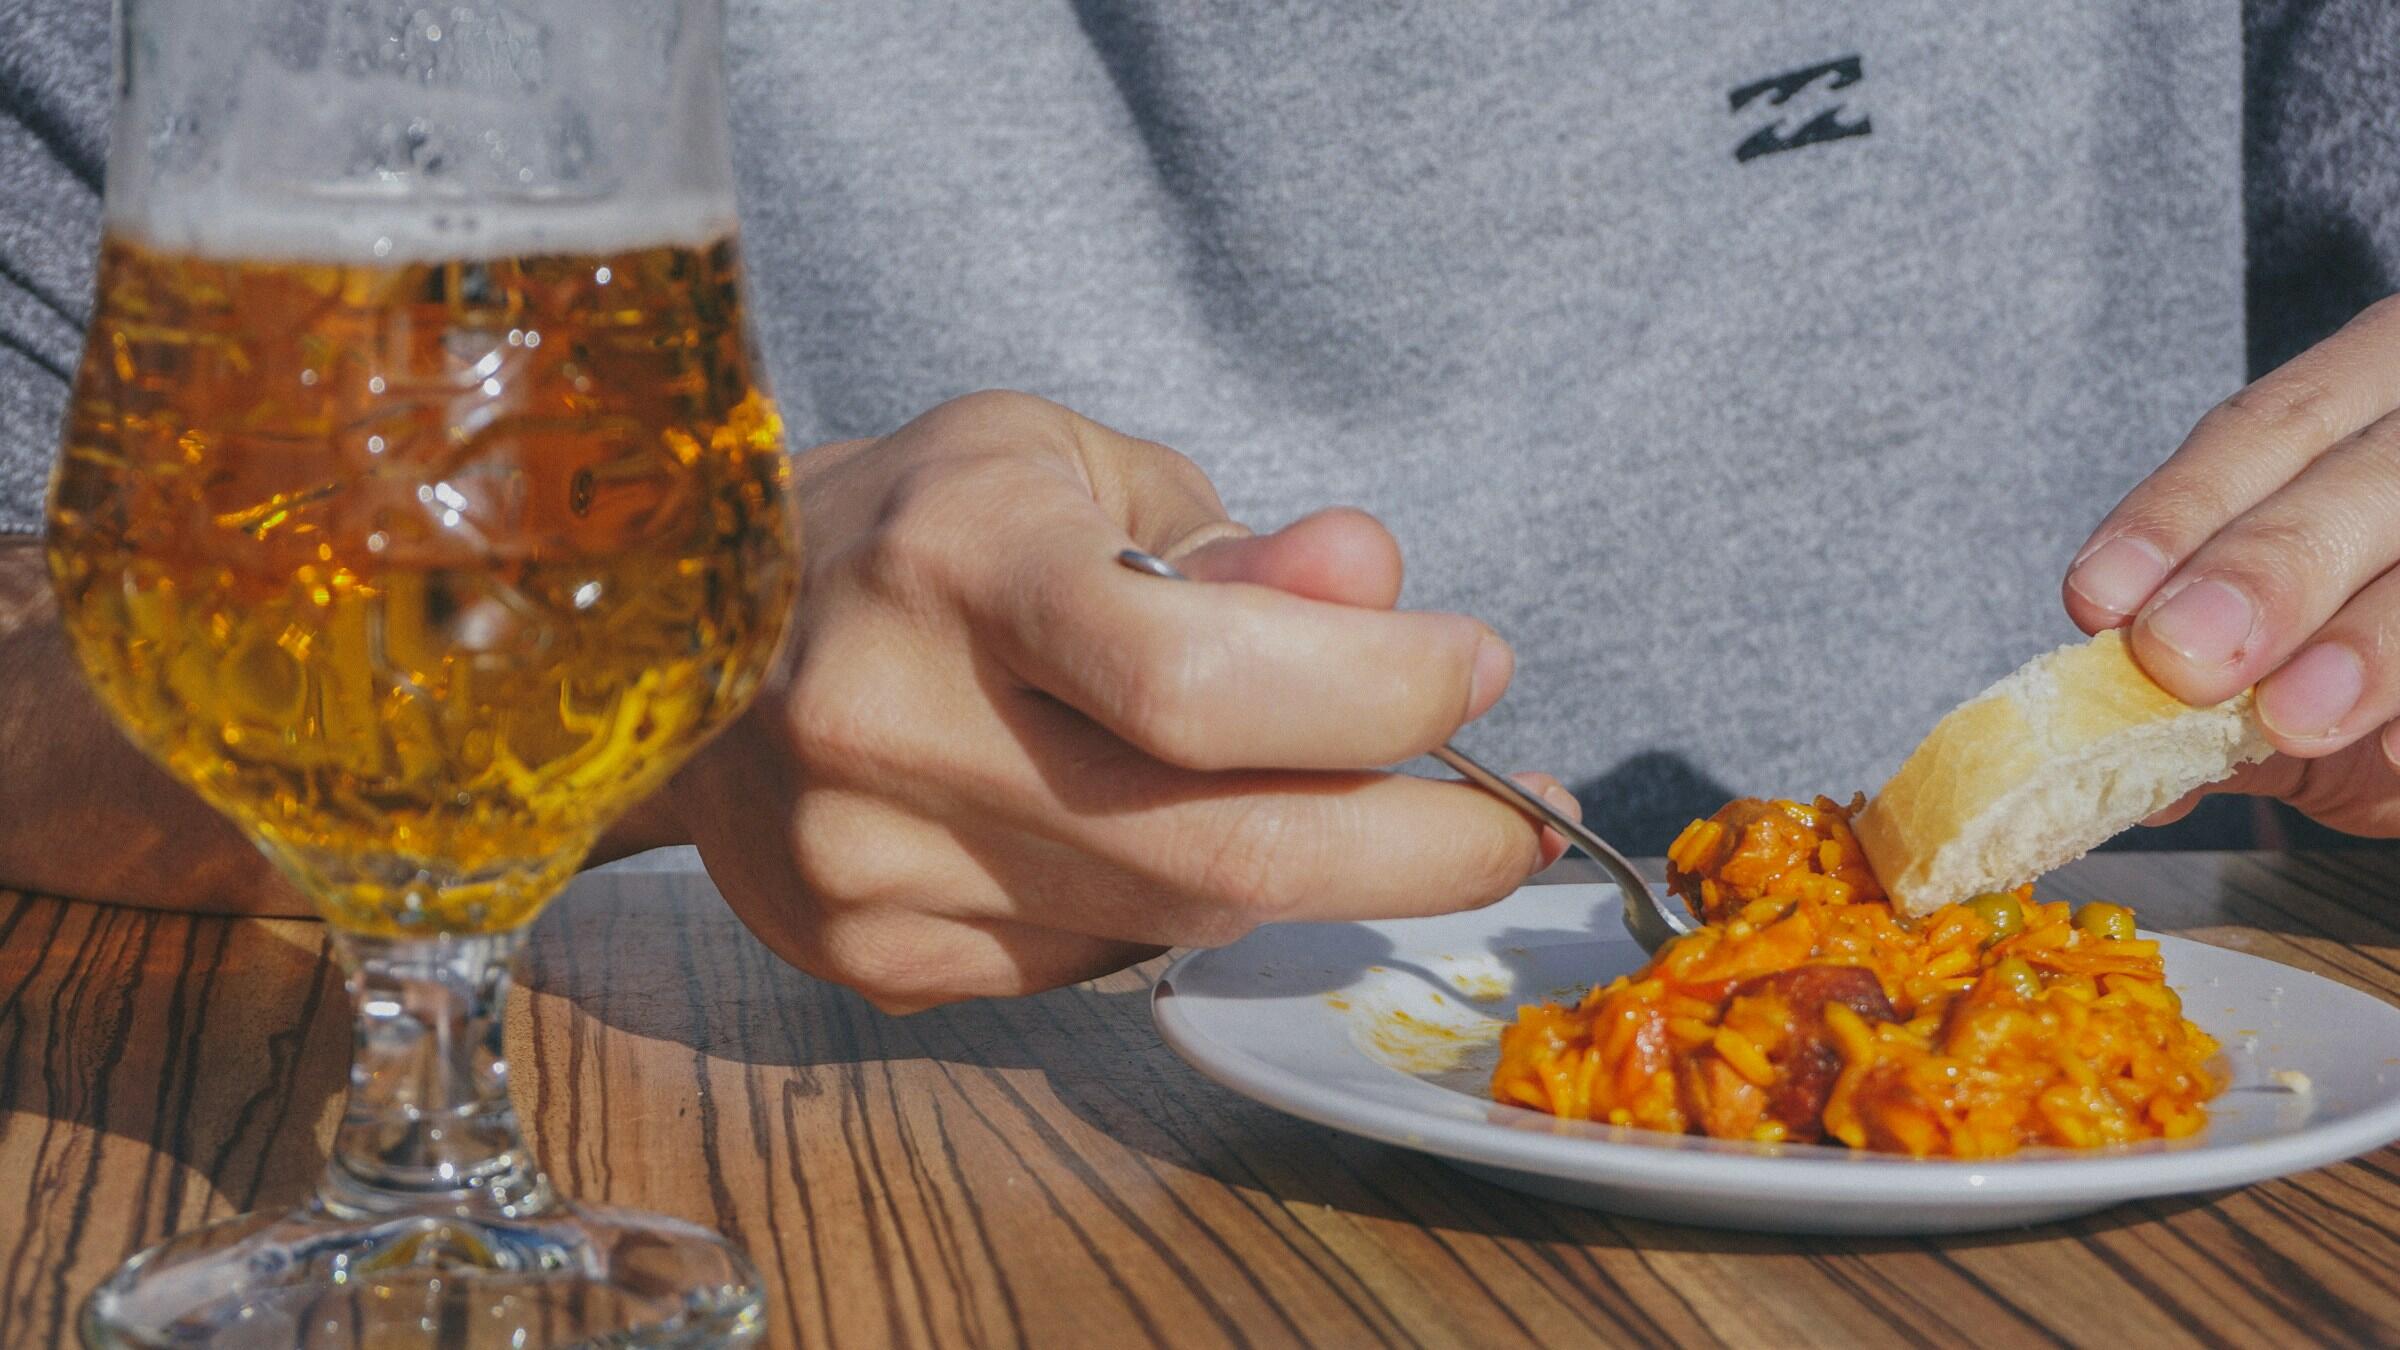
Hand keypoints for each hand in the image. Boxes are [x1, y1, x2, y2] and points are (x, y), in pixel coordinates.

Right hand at [668, 391, 1571, 1010]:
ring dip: (1312, 870)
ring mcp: (875, 871)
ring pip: (1175, 918)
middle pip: (1216, 852)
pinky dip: (1178, 901)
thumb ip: (1235, 544)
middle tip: (1509, 818)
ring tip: (1368, 801)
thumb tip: (1381, 586)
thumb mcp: (1072, 470)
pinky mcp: (875, 957)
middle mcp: (901, 730)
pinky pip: (1099, 959)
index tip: (1476, 669)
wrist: (681, 636)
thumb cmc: (914, 528)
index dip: (1380, 696)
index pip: (1203, 679)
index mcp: (959, 566)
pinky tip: (1171, 830)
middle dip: (1412, 847)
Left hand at [2062, 297, 2399, 836]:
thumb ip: (2212, 684)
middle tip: (2188, 660)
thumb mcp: (2297, 639)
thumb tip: (2110, 747)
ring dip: (2371, 640)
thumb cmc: (2380, 620)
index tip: (2100, 597)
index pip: (2266, 428)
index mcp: (2376, 384)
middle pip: (2367, 479)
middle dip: (2270, 570)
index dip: (2180, 512)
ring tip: (2296, 714)